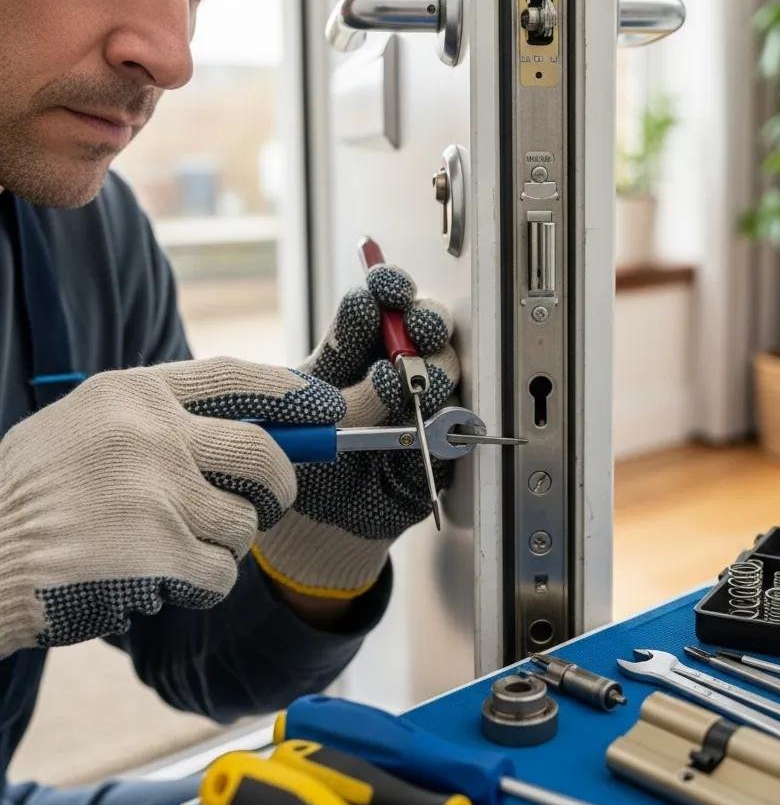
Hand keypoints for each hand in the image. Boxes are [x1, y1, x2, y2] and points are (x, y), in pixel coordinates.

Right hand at [0, 358, 343, 656]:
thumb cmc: (32, 497)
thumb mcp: (82, 427)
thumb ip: (156, 421)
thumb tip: (253, 431)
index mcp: (131, 395)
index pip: (235, 378)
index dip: (289, 392)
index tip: (324, 407)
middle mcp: (152, 435)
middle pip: (264, 455)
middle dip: (279, 486)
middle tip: (268, 503)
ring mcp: (158, 494)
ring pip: (244, 523)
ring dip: (223, 545)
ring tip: (172, 550)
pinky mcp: (160, 553)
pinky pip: (220, 573)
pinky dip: (200, 584)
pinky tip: (156, 581)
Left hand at [249, 263, 460, 598]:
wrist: (311, 519)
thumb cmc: (301, 453)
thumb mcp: (303, 400)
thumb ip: (336, 355)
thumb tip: (365, 305)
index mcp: (361, 349)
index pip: (384, 303)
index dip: (390, 287)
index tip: (386, 286)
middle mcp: (397, 371)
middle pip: (426, 329)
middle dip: (423, 322)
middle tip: (414, 326)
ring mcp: (421, 407)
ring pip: (447, 372)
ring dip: (432, 369)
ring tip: (410, 379)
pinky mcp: (438, 447)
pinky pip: (452, 427)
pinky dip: (441, 419)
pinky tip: (424, 416)